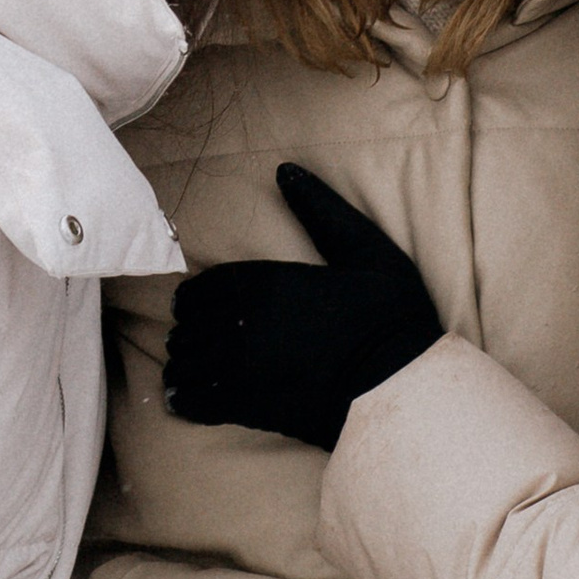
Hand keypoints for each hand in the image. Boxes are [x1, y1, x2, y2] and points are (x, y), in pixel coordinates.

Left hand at [163, 164, 441, 449]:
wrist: (397, 389)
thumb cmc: (388, 318)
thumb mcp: (365, 250)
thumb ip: (321, 210)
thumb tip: (284, 169)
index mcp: (263, 283)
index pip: (202, 287)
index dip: (195, 296)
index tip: (197, 302)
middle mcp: (238, 324)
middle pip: (188, 325)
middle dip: (189, 327)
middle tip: (196, 333)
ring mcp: (237, 369)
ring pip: (185, 363)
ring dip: (183, 361)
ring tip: (188, 364)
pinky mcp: (244, 409)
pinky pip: (192, 402)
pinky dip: (181, 399)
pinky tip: (181, 398)